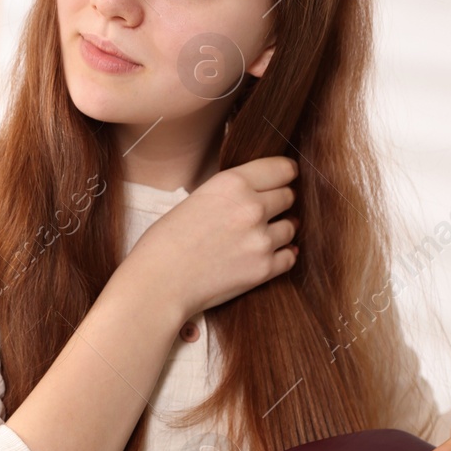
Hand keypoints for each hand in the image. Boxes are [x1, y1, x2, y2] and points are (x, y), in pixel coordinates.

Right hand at [122, 156, 300, 319]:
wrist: (158, 283)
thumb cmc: (165, 241)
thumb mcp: (197, 198)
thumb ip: (231, 193)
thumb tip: (259, 193)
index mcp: (233, 183)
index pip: (282, 168)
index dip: (284, 174)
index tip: (284, 179)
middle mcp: (252, 208)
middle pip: (289, 196)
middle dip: (279, 203)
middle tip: (264, 212)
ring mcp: (261, 240)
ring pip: (291, 227)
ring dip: (279, 230)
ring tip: (258, 236)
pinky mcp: (264, 269)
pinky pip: (290, 256)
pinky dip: (282, 255)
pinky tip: (267, 254)